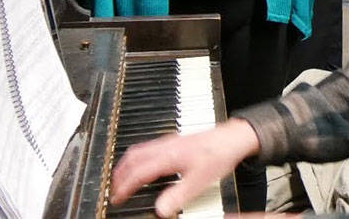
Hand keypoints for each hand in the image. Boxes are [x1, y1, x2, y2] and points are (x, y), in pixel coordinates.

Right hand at [110, 119, 259, 217]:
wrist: (233, 138)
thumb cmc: (219, 155)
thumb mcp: (199, 181)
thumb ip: (178, 196)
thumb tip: (160, 209)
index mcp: (168, 156)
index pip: (137, 172)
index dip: (124, 187)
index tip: (117, 198)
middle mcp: (165, 146)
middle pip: (132, 158)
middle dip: (119, 174)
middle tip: (114, 189)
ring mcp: (169, 142)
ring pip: (139, 150)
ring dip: (127, 165)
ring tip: (123, 179)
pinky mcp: (174, 141)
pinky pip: (147, 148)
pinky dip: (137, 159)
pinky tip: (143, 167)